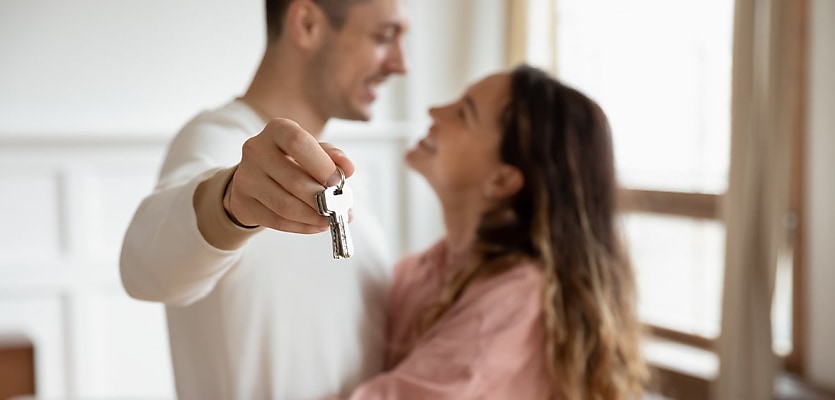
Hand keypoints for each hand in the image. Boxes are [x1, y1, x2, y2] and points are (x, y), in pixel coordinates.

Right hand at [224, 118, 353, 233]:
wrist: (258, 177)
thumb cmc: (292, 161)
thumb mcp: (313, 151)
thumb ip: (332, 156)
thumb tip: (348, 169)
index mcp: (277, 129)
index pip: (298, 142)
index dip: (321, 164)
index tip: (337, 182)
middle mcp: (256, 149)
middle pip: (294, 180)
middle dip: (322, 199)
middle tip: (339, 208)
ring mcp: (246, 177)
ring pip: (285, 205)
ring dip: (313, 216)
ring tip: (330, 219)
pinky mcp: (242, 202)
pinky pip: (276, 221)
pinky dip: (301, 226)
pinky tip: (316, 224)